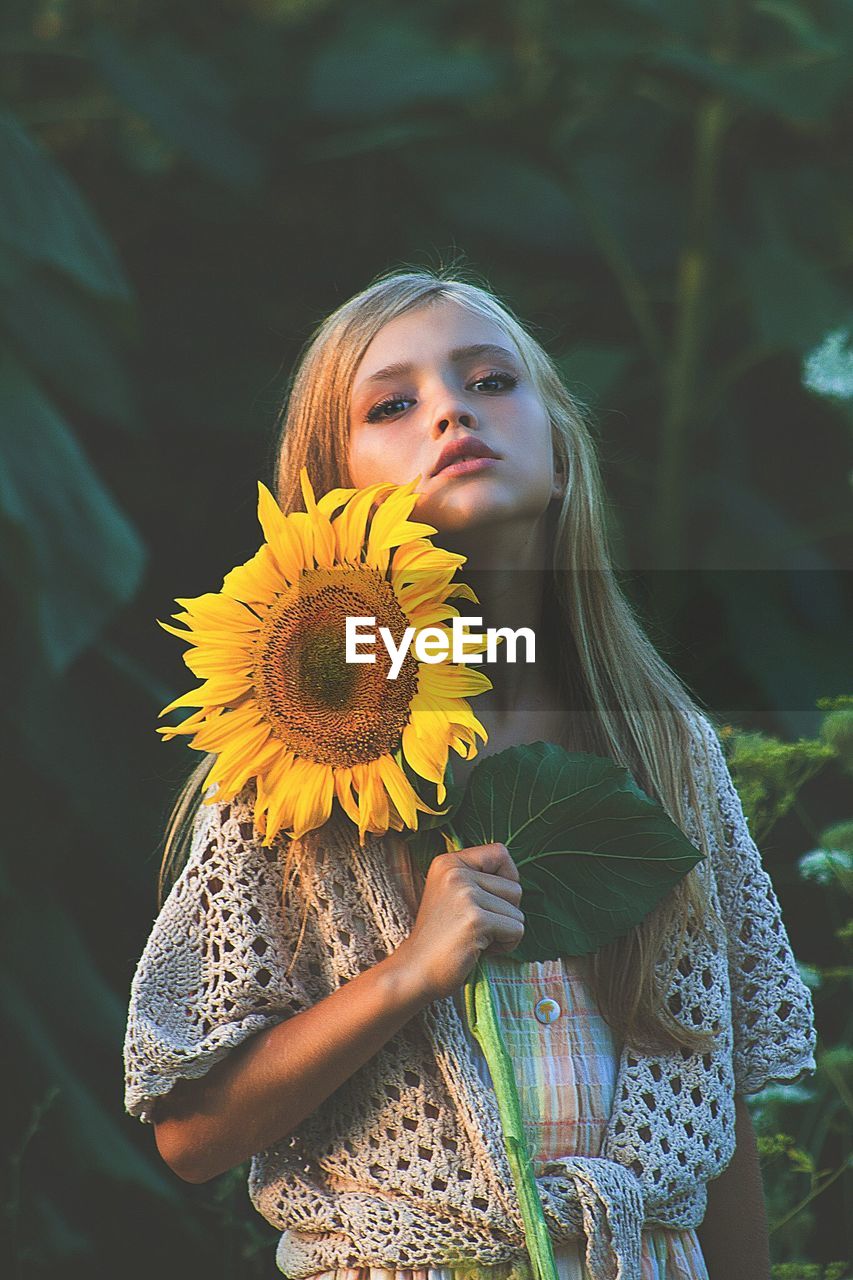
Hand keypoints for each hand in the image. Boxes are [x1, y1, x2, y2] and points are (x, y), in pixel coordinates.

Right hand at [394, 842, 524, 1002]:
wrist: (415, 970)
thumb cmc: (440, 937)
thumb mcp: (451, 894)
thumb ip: (477, 879)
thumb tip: (516, 878)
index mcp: (448, 862)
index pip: (500, 852)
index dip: (507, 878)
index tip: (492, 899)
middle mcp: (455, 872)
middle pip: (515, 887)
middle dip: (506, 913)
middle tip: (477, 927)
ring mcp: (465, 895)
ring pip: (518, 912)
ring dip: (504, 931)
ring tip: (476, 938)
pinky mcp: (476, 920)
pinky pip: (516, 930)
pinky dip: (506, 945)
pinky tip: (480, 949)